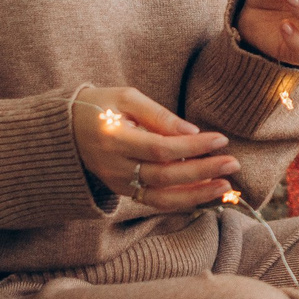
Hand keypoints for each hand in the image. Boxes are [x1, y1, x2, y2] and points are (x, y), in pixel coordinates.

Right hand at [70, 84, 235, 210]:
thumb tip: (191, 132)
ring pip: (161, 197)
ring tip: (225, 186)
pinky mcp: (123, 191)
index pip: (160, 149)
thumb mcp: (126, 97)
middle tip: (232, 163)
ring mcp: (118, 184)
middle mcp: (115, 167)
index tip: (220, 139)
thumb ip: (158, 115)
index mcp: (114, 139)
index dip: (192, 147)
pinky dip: (182, 201)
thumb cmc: (99, 106)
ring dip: (196, 194)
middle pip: (164, 175)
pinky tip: (205, 193)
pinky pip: (155, 201)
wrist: (65, 130)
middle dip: (202, 172)